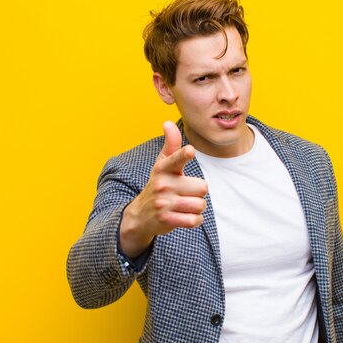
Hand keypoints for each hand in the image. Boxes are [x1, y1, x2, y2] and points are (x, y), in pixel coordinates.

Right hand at [119, 121, 208, 256]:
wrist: (140, 215)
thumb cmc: (158, 185)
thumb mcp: (162, 165)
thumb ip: (171, 145)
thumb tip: (167, 122)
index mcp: (163, 169)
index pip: (175, 159)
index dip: (183, 155)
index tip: (189, 151)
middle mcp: (163, 185)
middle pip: (202, 187)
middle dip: (198, 193)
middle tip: (185, 194)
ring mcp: (164, 203)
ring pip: (200, 205)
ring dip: (197, 207)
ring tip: (184, 205)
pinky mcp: (167, 219)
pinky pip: (194, 220)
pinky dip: (194, 220)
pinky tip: (185, 217)